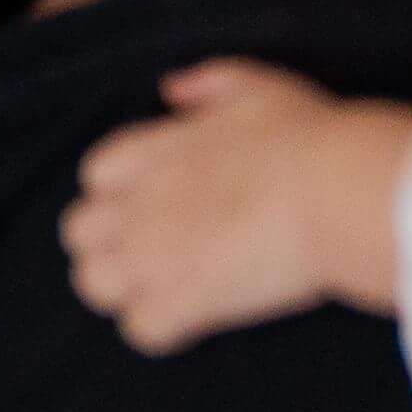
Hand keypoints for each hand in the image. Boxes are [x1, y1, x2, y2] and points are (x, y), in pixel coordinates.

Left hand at [62, 58, 411, 351]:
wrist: (334, 192)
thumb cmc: (304, 134)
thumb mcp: (257, 85)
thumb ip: (206, 82)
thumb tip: (170, 89)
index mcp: (154, 152)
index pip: (96, 174)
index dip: (121, 187)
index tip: (158, 195)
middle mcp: (140, 205)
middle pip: (78, 233)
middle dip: (108, 240)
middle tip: (155, 246)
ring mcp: (155, 257)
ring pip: (94, 285)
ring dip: (124, 287)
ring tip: (167, 286)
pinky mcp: (181, 303)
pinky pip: (140, 329)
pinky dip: (163, 326)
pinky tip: (196, 315)